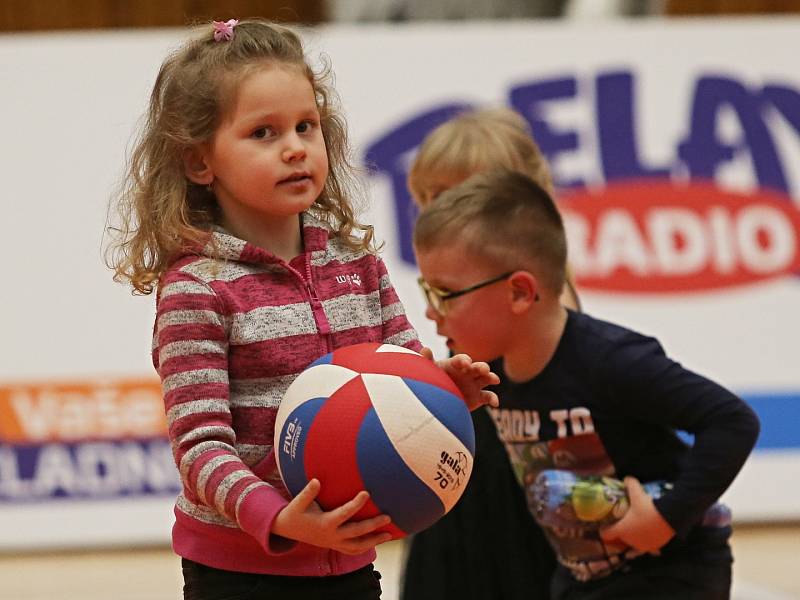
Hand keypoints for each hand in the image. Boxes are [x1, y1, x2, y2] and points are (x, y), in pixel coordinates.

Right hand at [271, 479, 392, 554]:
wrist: (286, 530)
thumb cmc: (294, 513)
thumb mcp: (298, 503)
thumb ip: (308, 492)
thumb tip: (317, 480)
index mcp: (325, 524)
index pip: (344, 514)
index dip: (356, 504)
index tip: (367, 493)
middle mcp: (332, 536)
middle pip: (356, 533)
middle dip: (373, 526)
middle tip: (388, 517)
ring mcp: (334, 543)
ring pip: (357, 546)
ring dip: (373, 541)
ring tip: (389, 535)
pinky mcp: (334, 545)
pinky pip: (352, 550)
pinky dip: (365, 547)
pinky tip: (376, 542)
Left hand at [421, 348, 499, 409]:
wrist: (437, 400)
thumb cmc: (433, 381)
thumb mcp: (430, 371)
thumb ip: (428, 361)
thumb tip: (425, 349)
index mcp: (456, 365)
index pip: (462, 359)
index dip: (464, 360)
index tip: (465, 363)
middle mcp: (468, 372)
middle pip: (477, 367)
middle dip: (482, 367)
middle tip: (484, 369)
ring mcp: (474, 384)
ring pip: (486, 378)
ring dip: (491, 377)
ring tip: (494, 379)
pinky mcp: (479, 397)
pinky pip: (489, 396)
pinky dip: (493, 399)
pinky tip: (495, 403)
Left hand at [599, 476, 674, 553]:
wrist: (670, 517)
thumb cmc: (648, 506)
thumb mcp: (637, 493)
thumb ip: (630, 484)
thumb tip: (627, 479)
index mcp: (622, 530)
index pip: (607, 534)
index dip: (604, 530)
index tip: (604, 526)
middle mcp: (631, 540)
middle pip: (621, 539)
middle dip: (620, 533)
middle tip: (621, 524)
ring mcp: (643, 545)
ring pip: (634, 545)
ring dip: (633, 540)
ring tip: (635, 533)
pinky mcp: (655, 546)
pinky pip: (648, 547)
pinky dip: (647, 543)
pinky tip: (649, 539)